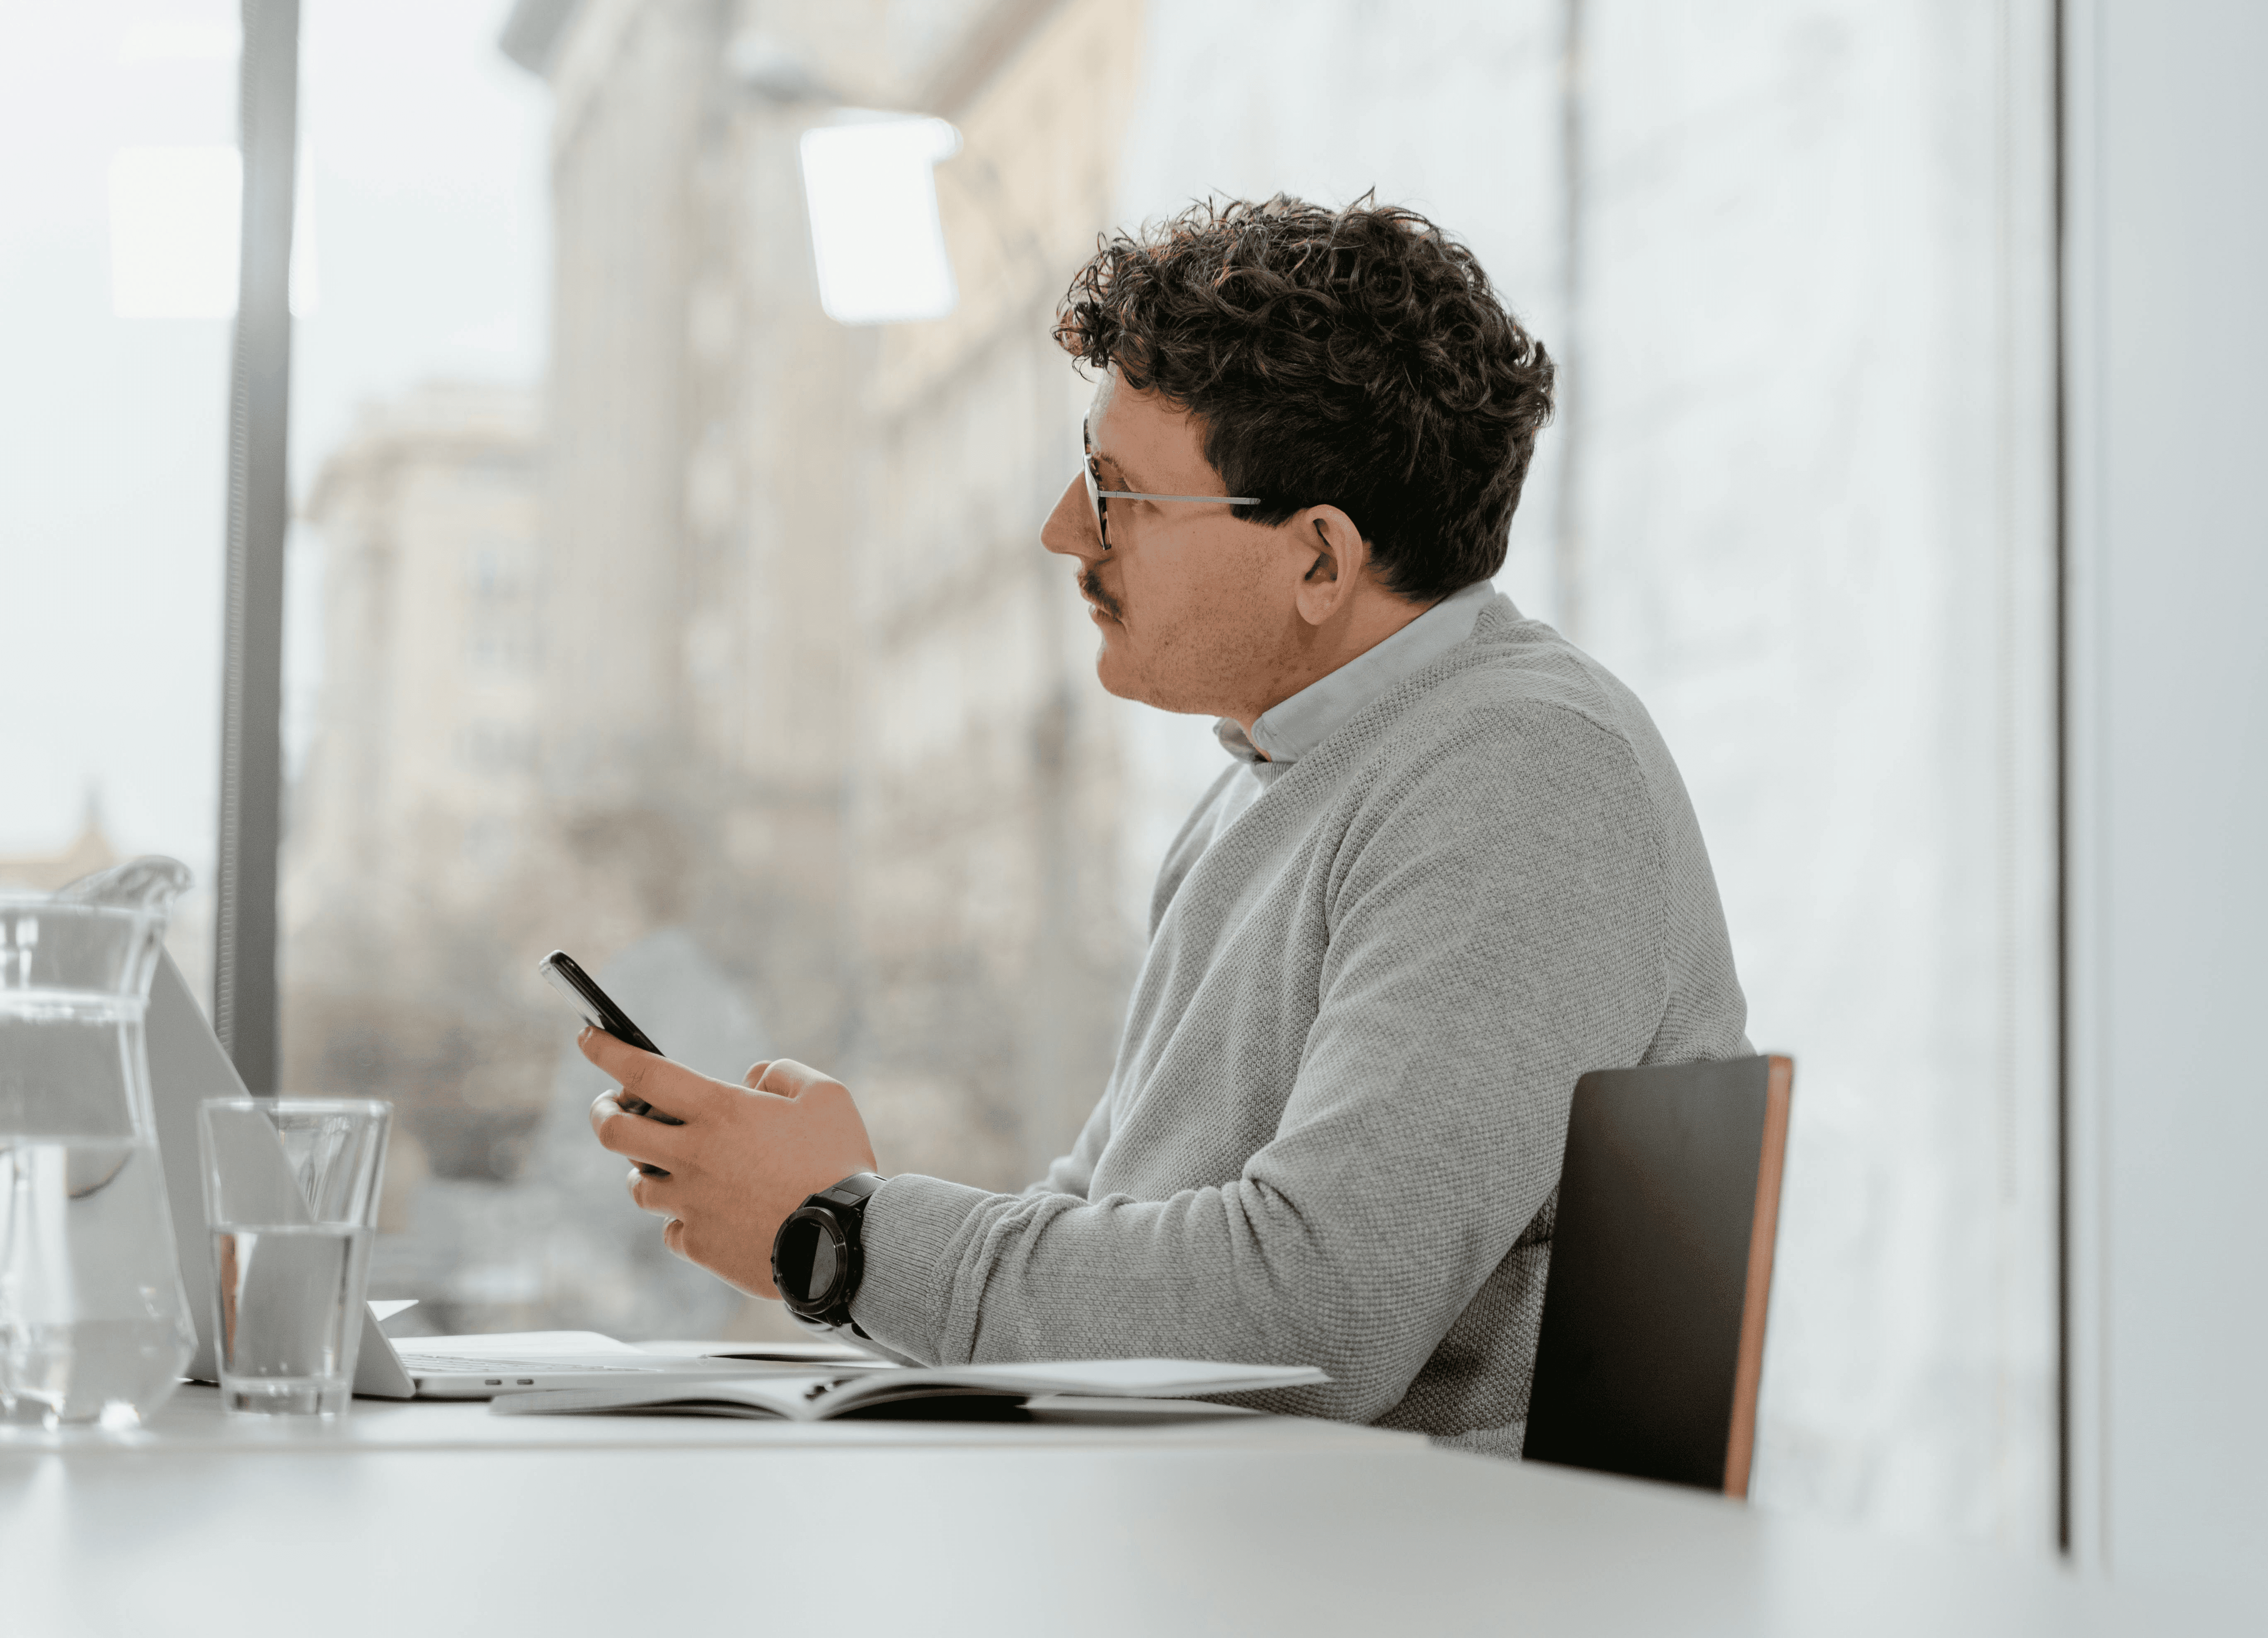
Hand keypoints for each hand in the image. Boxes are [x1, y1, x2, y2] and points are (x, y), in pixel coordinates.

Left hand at [580, 1029, 878, 1298]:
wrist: (845, 1241)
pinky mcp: (698, 1244)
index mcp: (720, 1111)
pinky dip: (682, 1219)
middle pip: (613, 1131)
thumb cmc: (838, 1162)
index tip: (587, 1037)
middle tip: (606, 1107)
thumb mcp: (825, 1095)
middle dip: (601, 1112)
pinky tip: (705, 1215)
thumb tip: (751, 1080)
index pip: (643, 1072)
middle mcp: (693, 1155)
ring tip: (661, 1165)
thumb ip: (781, 1073)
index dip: (607, 1050)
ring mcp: (690, 1203)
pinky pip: (671, 1229)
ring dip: (645, 1169)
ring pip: (638, 1185)